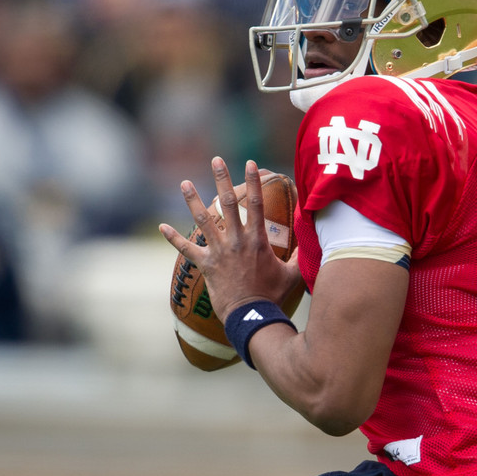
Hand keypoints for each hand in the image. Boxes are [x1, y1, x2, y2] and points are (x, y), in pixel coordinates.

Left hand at [159, 157, 302, 322]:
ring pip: (203, 220)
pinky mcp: (206, 265)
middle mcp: (236, 241)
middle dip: (222, 179)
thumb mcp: (293, 274)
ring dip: (193, 200)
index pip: (257, 204)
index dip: (254, 182)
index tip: (250, 163)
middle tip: (216, 160)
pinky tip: (161, 227)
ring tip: (184, 182)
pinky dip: (173, 238)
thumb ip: (301, 257)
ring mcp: (219, 252)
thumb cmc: (273, 296)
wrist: (251, 315)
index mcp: (258, 240)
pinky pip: (187, 250)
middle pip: (228, 203)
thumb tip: (314, 244)